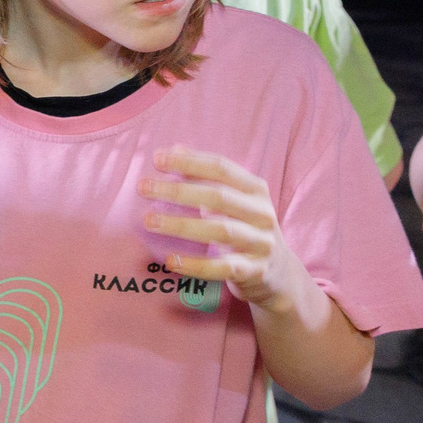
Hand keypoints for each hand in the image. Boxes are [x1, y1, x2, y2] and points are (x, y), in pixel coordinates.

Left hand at [140, 146, 304, 309]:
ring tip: (149, 220)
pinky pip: (222, 267)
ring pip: (220, 231)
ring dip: (181, 225)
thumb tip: (175, 148)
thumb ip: (205, 176)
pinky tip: (170, 260)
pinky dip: (195, 265)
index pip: (222, 168)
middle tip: (143, 188)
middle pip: (218, 197)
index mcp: (256, 190)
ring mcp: (261, 243)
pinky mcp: (255, 271)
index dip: (190, 162)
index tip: (156, 159)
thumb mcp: (233, 199)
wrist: (279, 273)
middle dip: (178, 191)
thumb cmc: (246, 228)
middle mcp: (262, 214)